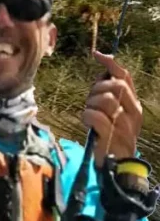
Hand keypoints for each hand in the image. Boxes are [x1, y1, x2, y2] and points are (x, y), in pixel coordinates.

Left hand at [82, 51, 142, 165]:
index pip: (125, 77)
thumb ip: (110, 94)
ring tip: (89, 114)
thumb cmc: (110, 136)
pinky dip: (86, 116)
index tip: (96, 54)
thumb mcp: (113, 113)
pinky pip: (95, 116)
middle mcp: (133, 112)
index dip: (110, 64)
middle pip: (114, 85)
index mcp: (134, 104)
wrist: (118, 165)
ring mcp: (125, 124)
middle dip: (96, 88)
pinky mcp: (113, 135)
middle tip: (90, 100)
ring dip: (90, 104)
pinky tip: (87, 123)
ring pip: (104, 99)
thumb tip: (102, 69)